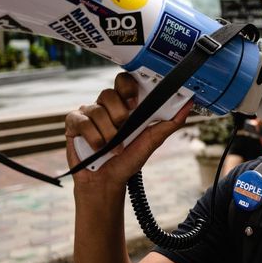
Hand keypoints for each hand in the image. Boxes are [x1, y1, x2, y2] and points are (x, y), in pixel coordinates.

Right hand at [64, 72, 191, 187]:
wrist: (107, 181)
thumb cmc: (128, 159)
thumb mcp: (152, 141)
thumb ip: (169, 123)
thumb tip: (188, 105)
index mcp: (124, 105)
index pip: (124, 81)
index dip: (128, 86)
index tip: (135, 102)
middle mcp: (106, 106)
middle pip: (109, 93)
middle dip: (118, 112)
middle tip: (124, 127)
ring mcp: (88, 113)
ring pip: (96, 110)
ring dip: (108, 133)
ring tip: (113, 147)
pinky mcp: (74, 124)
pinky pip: (82, 122)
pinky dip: (93, 138)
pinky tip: (98, 148)